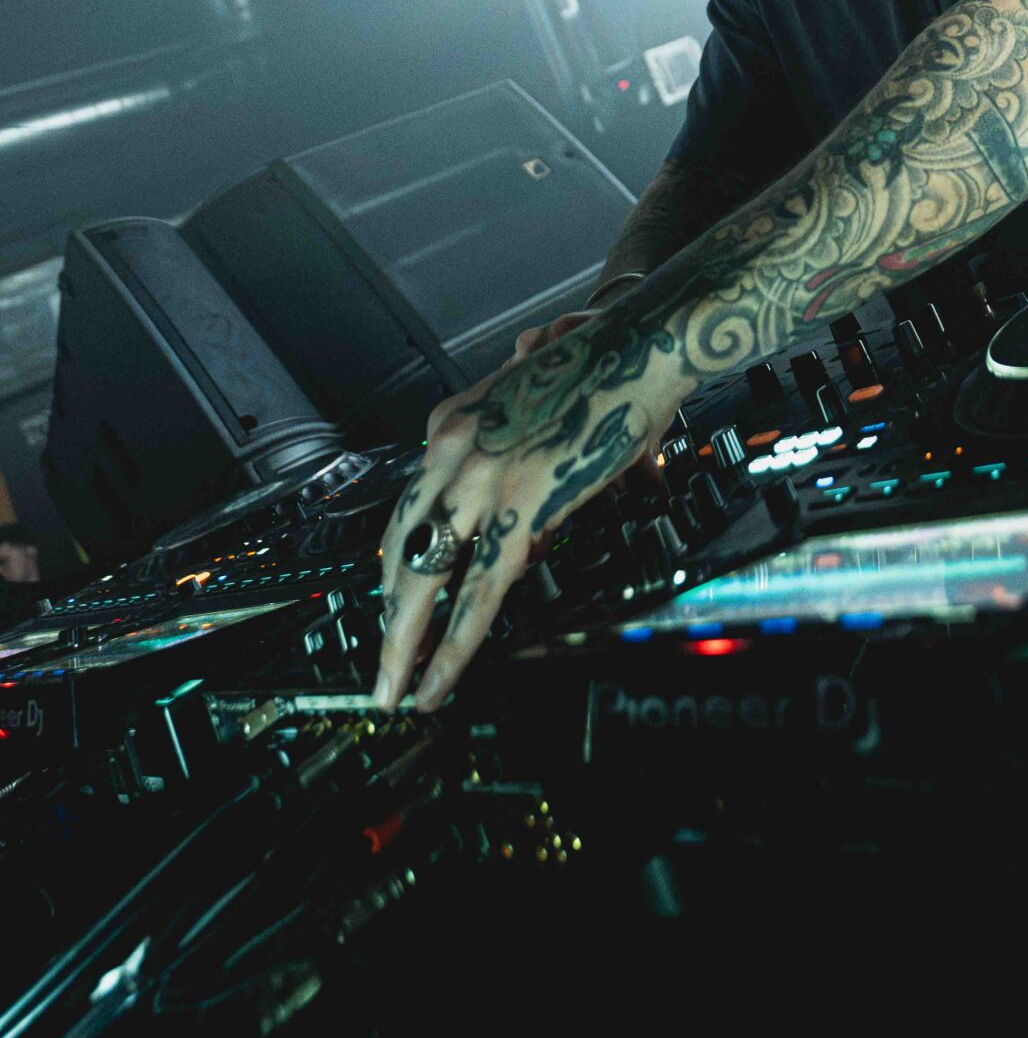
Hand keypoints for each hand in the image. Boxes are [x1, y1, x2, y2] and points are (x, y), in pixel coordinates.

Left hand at [372, 312, 683, 715]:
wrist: (639, 345)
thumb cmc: (600, 369)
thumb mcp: (530, 413)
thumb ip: (510, 462)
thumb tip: (519, 532)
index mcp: (449, 424)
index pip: (409, 509)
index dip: (398, 565)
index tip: (394, 602)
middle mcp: (451, 448)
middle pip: (400, 547)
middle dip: (385, 615)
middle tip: (377, 666)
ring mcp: (481, 478)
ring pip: (423, 579)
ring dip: (402, 645)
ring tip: (392, 691)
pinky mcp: (522, 507)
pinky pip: (478, 593)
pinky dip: (453, 647)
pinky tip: (440, 681)